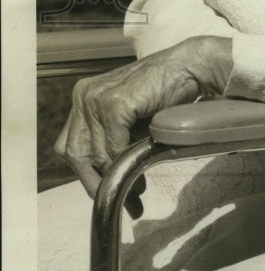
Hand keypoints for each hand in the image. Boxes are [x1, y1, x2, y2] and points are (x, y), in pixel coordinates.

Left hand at [54, 36, 232, 200]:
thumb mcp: (128, 119)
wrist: (189, 68)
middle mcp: (83, 95)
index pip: (70, 146)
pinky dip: (126, 163)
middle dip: (96, 182)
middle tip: (124, 202)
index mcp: (83, 97)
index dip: (86, 173)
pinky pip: (114, 148)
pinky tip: (142, 170)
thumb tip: (104, 179)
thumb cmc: (164, 93)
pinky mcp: (113, 104)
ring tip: (138, 193)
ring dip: (117, 177)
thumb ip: (111, 139)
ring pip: (96, 155)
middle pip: (75, 153)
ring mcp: (95, 98)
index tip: (108, 192)